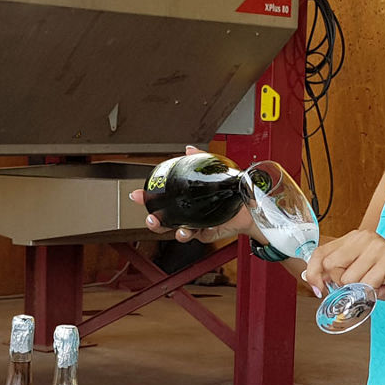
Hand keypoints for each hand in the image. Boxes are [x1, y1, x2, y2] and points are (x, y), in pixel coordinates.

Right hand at [129, 146, 255, 243]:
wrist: (248, 207)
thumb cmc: (229, 191)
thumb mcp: (214, 171)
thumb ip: (200, 159)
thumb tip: (189, 149)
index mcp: (185, 199)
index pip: (162, 197)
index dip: (147, 197)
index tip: (137, 195)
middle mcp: (187, 213)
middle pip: (163, 219)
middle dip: (153, 219)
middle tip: (151, 217)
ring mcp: (194, 224)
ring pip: (174, 230)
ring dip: (167, 229)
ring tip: (167, 226)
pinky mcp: (204, 233)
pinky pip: (193, 235)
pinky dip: (187, 234)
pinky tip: (186, 230)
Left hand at [303, 229, 384, 316]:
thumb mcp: (359, 271)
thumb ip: (337, 271)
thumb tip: (312, 279)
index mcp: (355, 237)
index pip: (321, 252)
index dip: (313, 273)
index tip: (317, 288)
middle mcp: (365, 238)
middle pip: (331, 266)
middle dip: (340, 284)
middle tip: (357, 286)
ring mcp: (378, 248)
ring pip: (347, 279)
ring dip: (358, 290)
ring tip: (374, 284)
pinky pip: (364, 286)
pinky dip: (370, 293)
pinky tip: (382, 287)